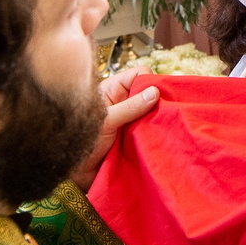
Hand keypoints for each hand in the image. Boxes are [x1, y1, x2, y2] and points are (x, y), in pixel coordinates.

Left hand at [70, 71, 160, 188]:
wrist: (74, 169)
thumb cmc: (81, 139)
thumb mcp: (107, 119)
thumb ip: (130, 107)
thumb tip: (155, 92)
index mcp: (115, 91)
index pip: (139, 76)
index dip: (151, 81)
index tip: (161, 95)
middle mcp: (126, 104)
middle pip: (150, 96)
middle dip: (161, 104)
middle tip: (170, 113)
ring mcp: (132, 122)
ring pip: (153, 116)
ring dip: (159, 124)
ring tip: (168, 130)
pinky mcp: (136, 140)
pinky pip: (151, 136)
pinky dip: (157, 139)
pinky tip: (164, 142)